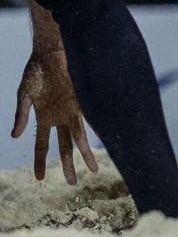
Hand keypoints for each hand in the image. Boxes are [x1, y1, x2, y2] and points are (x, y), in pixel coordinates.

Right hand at [12, 50, 97, 182]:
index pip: (42, 146)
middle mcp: (60, 117)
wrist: (51, 53)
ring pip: (80, 137)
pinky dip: (98, 130)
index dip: (40, 162)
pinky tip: (105, 141)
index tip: (39, 179)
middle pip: (64, 146)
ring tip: (93, 170)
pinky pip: (92, 118)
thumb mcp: (24, 95)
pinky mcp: (83, 100)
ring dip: (86, 154)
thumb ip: (21, 115)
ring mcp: (73, 110)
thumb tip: (13, 136)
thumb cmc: (35, 73)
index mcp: (43, 118)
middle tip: (73, 183)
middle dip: (68, 165)